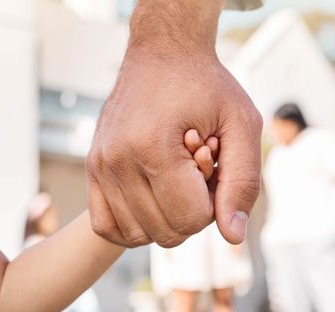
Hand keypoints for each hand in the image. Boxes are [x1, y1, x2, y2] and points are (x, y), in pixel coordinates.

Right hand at [87, 48, 261, 247]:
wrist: (163, 53)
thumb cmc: (207, 86)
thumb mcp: (242, 123)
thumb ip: (243, 182)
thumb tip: (232, 237)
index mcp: (154, 147)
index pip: (191, 218)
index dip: (214, 204)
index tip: (214, 169)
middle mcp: (118, 160)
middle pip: (167, 232)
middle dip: (191, 212)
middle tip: (196, 174)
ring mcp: (100, 166)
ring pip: (138, 235)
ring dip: (165, 218)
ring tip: (175, 180)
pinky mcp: (91, 168)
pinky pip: (106, 226)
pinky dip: (133, 226)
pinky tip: (153, 201)